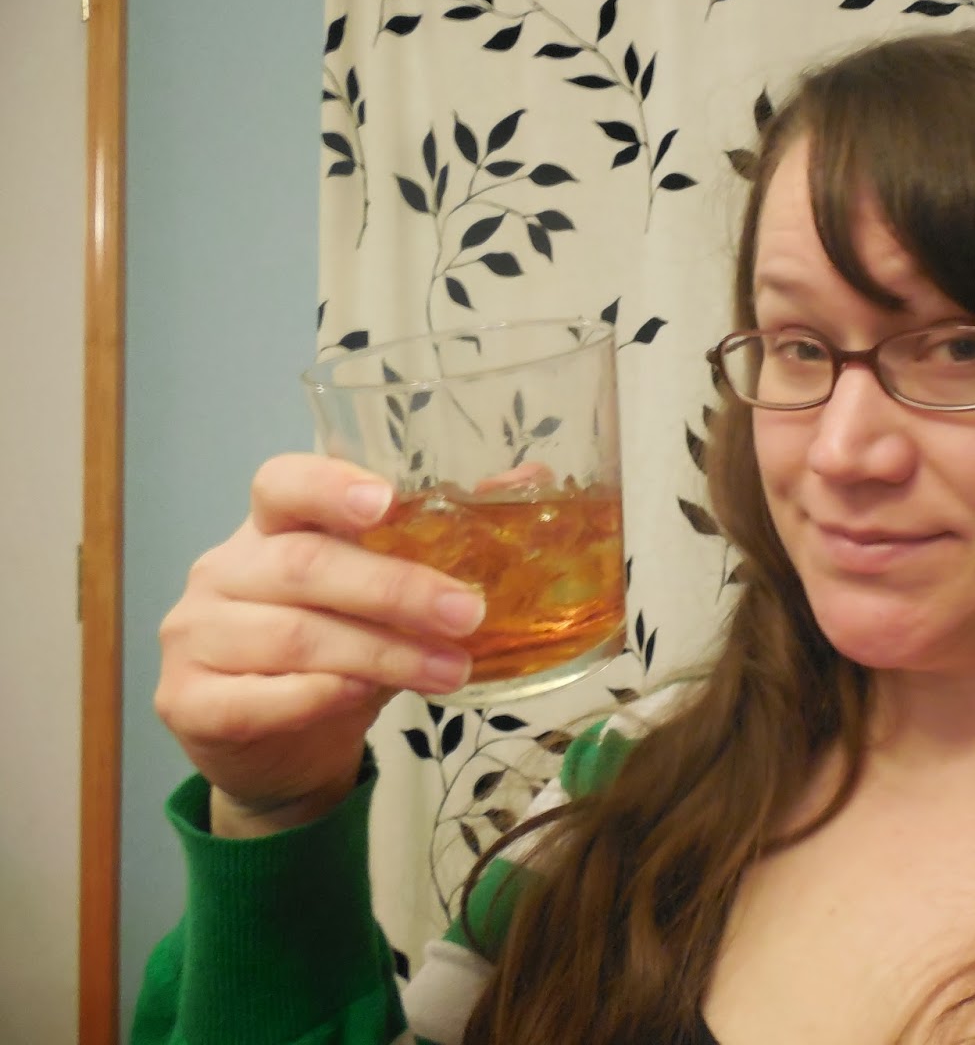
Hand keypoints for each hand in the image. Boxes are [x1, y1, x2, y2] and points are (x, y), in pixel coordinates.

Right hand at [154, 454, 485, 837]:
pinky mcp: (188, 700)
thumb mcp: (389, 591)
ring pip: (294, 636)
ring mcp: (196, 635)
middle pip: (305, 565)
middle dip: (396, 589)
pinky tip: (367, 699)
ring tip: (452, 669)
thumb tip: (531, 480)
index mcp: (269, 525)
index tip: (387, 501)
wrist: (282, 749)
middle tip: (467, 612)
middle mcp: (223, 570)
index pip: (282, 483)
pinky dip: (318, 697)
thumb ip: (442, 536)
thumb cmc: (343, 649)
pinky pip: (255, 698)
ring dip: (383, 655)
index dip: (330, 486)